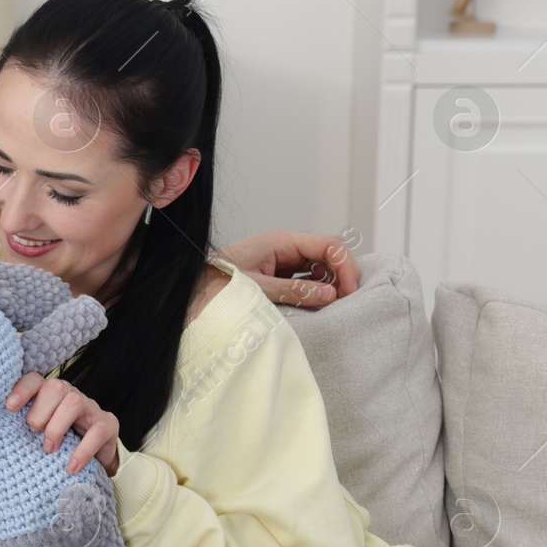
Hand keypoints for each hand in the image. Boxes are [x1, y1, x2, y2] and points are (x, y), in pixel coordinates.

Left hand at [4, 373, 119, 474]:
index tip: (9, 407)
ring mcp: (91, 408)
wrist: (93, 462)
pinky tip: (71, 466)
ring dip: (57, 427)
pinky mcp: (108, 424)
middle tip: (33, 434)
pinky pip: (97, 431)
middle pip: (55, 387)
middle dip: (39, 413)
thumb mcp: (38, 435)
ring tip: (49, 449)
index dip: (22, 390)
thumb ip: (21, 429)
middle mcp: (71, 395)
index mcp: (50, 395)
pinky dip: (83, 450)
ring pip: (74, 401)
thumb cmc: (59, 446)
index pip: (35, 380)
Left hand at [214, 229, 360, 307]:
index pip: (329, 245)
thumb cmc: (220, 281)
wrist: (196, 286)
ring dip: (330, 284)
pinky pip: (308, 278)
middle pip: (329, 254)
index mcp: (282, 241)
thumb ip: (294, 291)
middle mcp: (287, 246)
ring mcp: (285, 259)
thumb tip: (329, 295)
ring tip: (331, 305)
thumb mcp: (257, 288)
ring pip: (321, 267)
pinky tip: (316, 304)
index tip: (350, 291)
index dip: (345, 266)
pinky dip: (316, 290)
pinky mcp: (281, 272)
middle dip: (342, 275)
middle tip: (345, 301)